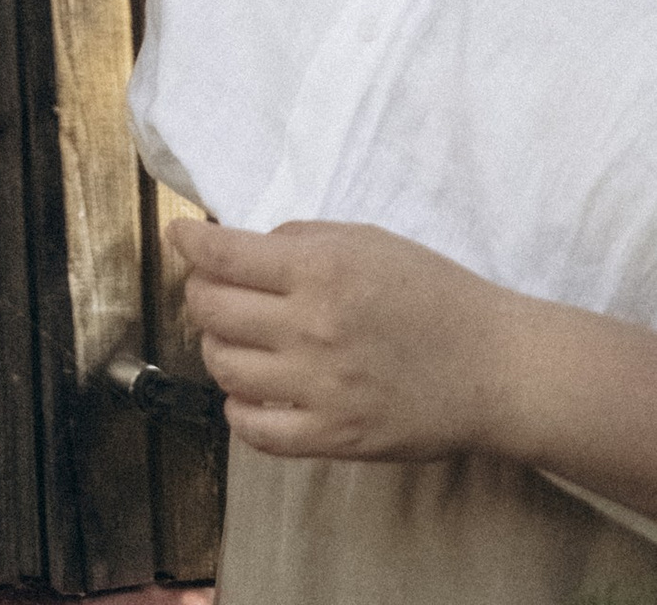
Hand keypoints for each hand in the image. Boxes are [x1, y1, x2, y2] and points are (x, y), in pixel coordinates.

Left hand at [173, 219, 514, 464]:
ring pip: (224, 367)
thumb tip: (242, 246)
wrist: (494, 368)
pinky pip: (255, 431)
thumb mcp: (366, 239)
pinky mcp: (334, 436)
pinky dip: (239, 409)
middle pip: (211, 310)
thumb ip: (300, 239)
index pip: (221, 255)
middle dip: (199, 292)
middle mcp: (311, 327)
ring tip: (237, 338)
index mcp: (319, 269)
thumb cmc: (434, 295)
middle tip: (213, 288)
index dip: (188, 243)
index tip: (179, 238)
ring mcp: (320, 388)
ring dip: (217, 346)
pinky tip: (252, 392)